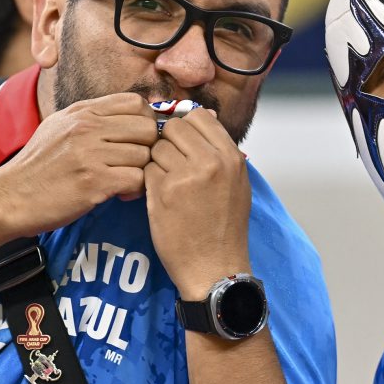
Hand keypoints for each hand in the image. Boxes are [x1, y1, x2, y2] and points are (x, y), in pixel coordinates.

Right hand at [0, 93, 158, 236]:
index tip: (139, 140)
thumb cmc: (37, 167)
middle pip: (148, 128)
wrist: (8, 197)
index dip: (146, 121)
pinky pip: (137, 179)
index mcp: (82, 112)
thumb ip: (92, 119)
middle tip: (136, 164)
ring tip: (125, 181)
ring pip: (145, 156)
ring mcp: (90, 154)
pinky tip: (121, 194)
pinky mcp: (93, 182)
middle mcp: (86, 127)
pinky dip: (135, 190)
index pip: (136, 103)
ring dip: (141, 172)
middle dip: (148, 148)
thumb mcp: (59, 127)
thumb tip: (129, 117)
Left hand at [144, 108, 252, 298]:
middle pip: (174, 127)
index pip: (199, 116)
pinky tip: (160, 197)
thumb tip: (201, 116)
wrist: (214, 267)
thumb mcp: (236, 183)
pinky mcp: (163, 193)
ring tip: (168, 183)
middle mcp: (210, 162)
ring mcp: (185, 177)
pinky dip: (148, 180)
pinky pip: (146, 169)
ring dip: (157, 161)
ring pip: (157, 147)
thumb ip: (220, 150)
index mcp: (231, 157)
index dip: (186, 127)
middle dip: (167, 141)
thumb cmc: (225, 227)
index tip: (183, 143)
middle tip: (171, 163)